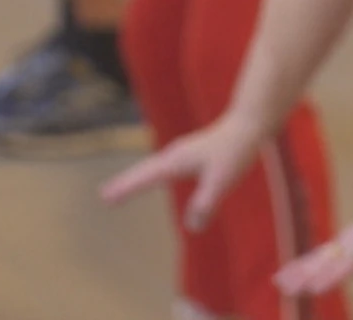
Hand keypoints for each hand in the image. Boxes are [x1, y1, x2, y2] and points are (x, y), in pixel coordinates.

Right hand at [101, 112, 268, 231]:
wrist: (248, 124)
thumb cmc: (235, 151)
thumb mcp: (222, 181)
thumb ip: (207, 204)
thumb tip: (192, 227)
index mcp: (177, 161)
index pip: (146, 177)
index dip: (126, 188)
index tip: (105, 198)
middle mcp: (174, 155)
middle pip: (143, 171)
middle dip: (124, 183)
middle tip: (104, 197)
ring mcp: (182, 152)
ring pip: (152, 167)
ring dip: (135, 178)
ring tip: (119, 190)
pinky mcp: (191, 153)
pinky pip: (164, 166)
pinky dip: (151, 174)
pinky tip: (154, 177)